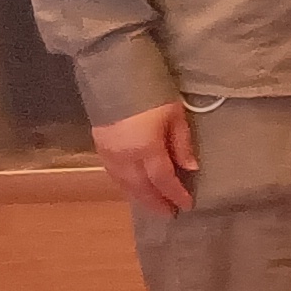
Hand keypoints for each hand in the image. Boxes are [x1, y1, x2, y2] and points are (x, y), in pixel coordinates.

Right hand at [91, 100, 199, 217]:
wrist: (113, 75)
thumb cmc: (151, 90)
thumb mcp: (175, 114)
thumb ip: (182, 143)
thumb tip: (191, 169)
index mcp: (146, 148)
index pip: (163, 180)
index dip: (175, 194)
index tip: (187, 206)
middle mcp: (124, 157)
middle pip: (141, 187)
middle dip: (155, 202)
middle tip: (169, 214)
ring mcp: (108, 153)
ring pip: (124, 184)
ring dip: (139, 197)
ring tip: (153, 205)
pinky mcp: (99, 147)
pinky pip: (114, 175)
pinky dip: (125, 186)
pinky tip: (133, 188)